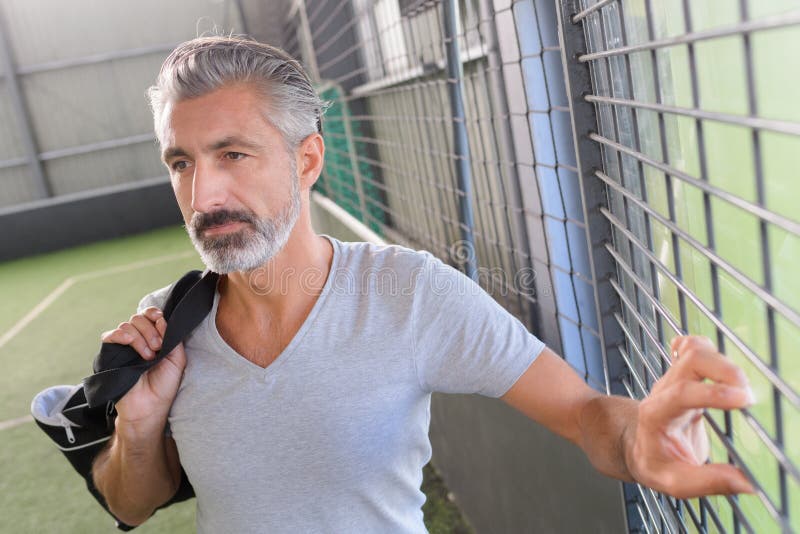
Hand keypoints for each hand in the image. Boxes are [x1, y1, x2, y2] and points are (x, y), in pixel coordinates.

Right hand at [100, 307, 185, 436]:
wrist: (150, 407)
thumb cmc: (164, 386)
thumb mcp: (177, 360)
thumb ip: (172, 338)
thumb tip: (162, 319)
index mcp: (153, 338)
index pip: (150, 315)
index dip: (154, 314)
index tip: (161, 320)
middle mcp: (137, 340)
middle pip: (138, 318)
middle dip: (150, 330)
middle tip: (158, 348)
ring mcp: (123, 347)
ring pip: (126, 326)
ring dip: (140, 337)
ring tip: (148, 356)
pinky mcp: (110, 355)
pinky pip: (109, 336)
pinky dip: (121, 335)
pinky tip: (130, 344)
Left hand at [627, 335, 755, 498]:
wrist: (636, 446)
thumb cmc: (653, 462)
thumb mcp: (675, 482)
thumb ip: (707, 481)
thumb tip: (746, 482)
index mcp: (656, 414)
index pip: (682, 393)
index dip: (713, 393)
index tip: (743, 401)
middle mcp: (663, 390)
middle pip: (691, 360)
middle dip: (725, 371)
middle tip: (747, 398)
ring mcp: (672, 378)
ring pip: (694, 349)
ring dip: (724, 362)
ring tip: (741, 389)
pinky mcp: (683, 375)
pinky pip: (693, 348)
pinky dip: (711, 351)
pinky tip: (722, 372)